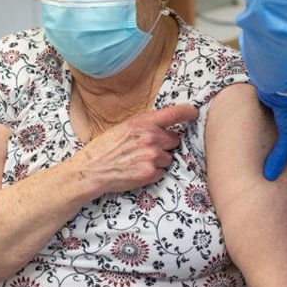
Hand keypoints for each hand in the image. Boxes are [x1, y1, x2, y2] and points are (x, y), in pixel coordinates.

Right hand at [77, 104, 198, 194]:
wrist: (92, 170)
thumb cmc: (106, 147)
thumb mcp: (124, 127)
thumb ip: (145, 125)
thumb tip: (164, 126)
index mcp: (143, 122)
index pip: (174, 114)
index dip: (187, 112)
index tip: (193, 113)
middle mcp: (150, 137)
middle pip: (175, 140)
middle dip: (166, 144)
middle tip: (148, 148)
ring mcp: (152, 156)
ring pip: (169, 157)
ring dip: (160, 160)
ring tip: (139, 160)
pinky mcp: (151, 173)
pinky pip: (162, 171)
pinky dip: (153, 172)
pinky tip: (138, 170)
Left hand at [257, 90, 286, 180]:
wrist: (281, 86)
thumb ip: (280, 155)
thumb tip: (271, 175)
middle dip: (285, 151)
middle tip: (277, 164)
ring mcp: (283, 115)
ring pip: (278, 133)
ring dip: (272, 141)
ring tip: (264, 154)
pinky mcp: (271, 109)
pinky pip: (267, 124)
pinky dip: (263, 132)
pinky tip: (255, 139)